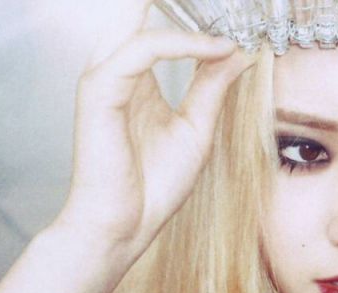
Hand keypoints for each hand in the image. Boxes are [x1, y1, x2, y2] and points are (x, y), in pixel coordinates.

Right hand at [55, 0, 252, 265]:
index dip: (196, 22)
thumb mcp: (197, 130)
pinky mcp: (99, 91)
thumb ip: (212, 87)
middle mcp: (120, 74)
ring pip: (137, 22)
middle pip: (140, 16)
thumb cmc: (155, 187)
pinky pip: (140, 51)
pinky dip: (179, 44)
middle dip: (180, 6)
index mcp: (139, 84)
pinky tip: (212, 47)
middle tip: (224, 5)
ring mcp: (106, 80)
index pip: (163, 32)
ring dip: (181, 13)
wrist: (127, 225)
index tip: (237, 25)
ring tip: (223, 15)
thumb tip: (238, 51)